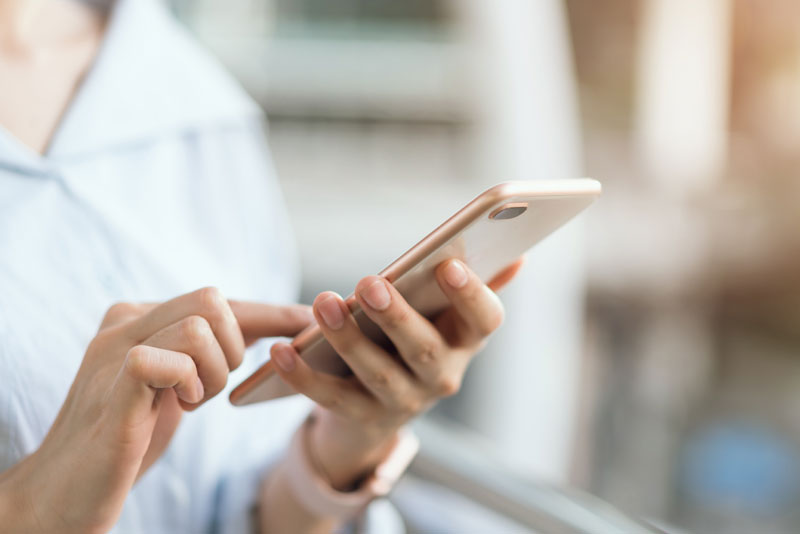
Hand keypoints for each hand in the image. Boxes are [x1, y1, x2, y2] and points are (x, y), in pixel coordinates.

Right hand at [0, 288, 310, 532]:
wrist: (64, 490)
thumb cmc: (126, 439)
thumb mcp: (173, 385)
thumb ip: (201, 353)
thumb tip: (264, 331)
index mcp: (140, 317)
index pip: (217, 301)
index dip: (268, 312)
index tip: (308, 321)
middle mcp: (124, 321)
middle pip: (213, 300)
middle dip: (233, 348)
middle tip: (208, 389)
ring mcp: (114, 348)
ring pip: (199, 327)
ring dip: (213, 373)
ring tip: (188, 402)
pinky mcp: (115, 384)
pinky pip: (171, 358)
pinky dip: (189, 383)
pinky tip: (176, 406)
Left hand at [270, 258, 522, 488]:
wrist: (381, 409)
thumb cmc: (416, 339)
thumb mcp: (445, 315)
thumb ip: (475, 282)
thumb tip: (517, 253)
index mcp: (465, 341)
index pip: (485, 320)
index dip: (472, 295)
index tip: (449, 264)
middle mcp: (442, 377)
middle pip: (424, 349)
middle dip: (397, 318)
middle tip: (370, 283)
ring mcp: (403, 402)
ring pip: (378, 374)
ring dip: (349, 340)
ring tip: (323, 304)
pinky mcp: (361, 418)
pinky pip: (331, 399)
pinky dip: (304, 377)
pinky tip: (281, 351)